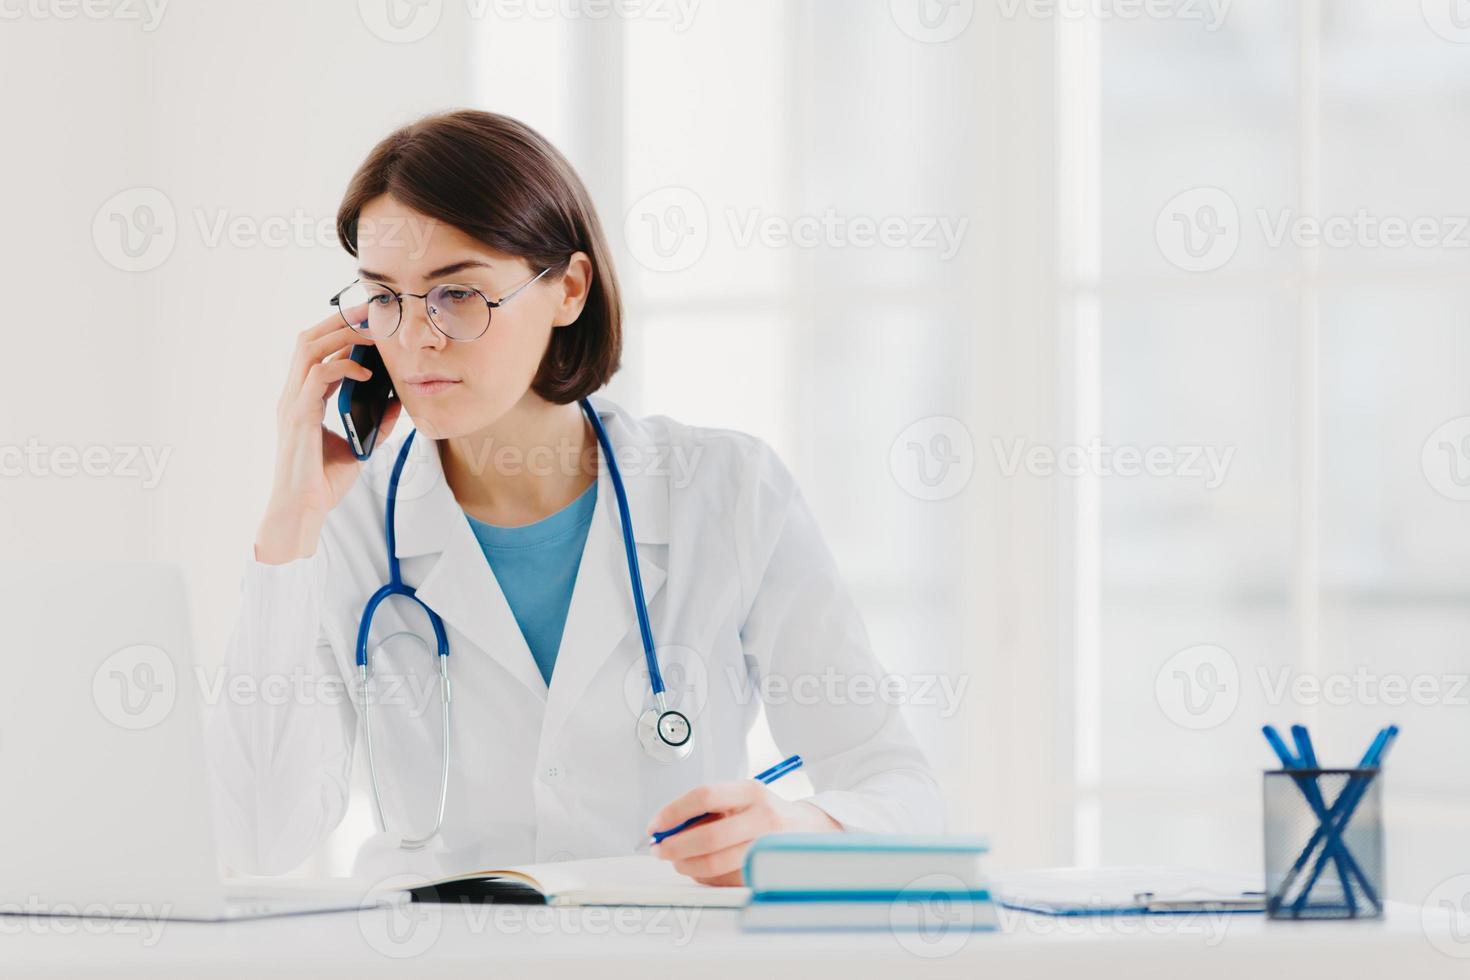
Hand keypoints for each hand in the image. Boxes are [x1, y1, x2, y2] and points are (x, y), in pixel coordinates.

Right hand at [254, 311, 401, 563]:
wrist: (304, 510)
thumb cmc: (324, 481)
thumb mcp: (359, 445)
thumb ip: (376, 422)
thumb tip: (400, 404)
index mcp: (303, 398)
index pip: (315, 350)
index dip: (339, 330)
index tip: (368, 319)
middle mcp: (292, 394)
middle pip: (308, 338)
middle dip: (340, 320)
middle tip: (371, 311)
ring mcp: (291, 403)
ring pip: (308, 348)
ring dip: (341, 334)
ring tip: (371, 333)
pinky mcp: (297, 416)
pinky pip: (317, 376)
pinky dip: (343, 367)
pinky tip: (366, 373)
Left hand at [646, 781, 840, 885]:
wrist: (811, 830)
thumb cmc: (766, 813)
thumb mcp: (740, 799)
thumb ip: (706, 810)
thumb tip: (667, 829)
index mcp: (751, 791)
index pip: (704, 796)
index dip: (673, 811)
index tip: (656, 825)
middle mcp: (763, 817)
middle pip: (708, 836)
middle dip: (675, 846)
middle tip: (659, 850)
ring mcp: (767, 847)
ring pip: (715, 864)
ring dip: (687, 866)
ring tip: (678, 862)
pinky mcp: (766, 871)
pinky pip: (725, 879)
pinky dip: (705, 877)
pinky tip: (702, 870)